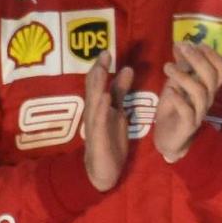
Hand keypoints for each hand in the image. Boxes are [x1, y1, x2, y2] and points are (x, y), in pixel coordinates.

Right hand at [83, 51, 133, 191]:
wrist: (104, 171)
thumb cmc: (110, 140)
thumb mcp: (119, 112)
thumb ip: (121, 92)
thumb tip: (127, 68)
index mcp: (101, 107)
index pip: (99, 83)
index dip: (102, 67)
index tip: (107, 51)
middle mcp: (95, 113)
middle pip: (94, 89)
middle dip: (98, 71)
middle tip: (104, 53)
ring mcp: (95, 126)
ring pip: (94, 103)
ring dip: (97, 86)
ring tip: (101, 70)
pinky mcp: (99, 138)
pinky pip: (100, 122)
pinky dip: (102, 109)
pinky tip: (105, 98)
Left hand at [154, 42, 221, 162]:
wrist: (168, 138)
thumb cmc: (175, 108)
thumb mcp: (175, 82)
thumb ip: (180, 66)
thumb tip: (180, 44)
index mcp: (208, 87)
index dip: (214, 55)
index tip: (197, 44)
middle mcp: (208, 98)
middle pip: (211, 77)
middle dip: (197, 59)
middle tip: (182, 48)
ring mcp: (199, 112)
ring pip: (199, 92)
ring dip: (183, 76)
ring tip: (167, 67)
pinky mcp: (188, 125)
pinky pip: (187, 110)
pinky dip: (178, 98)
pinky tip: (169, 91)